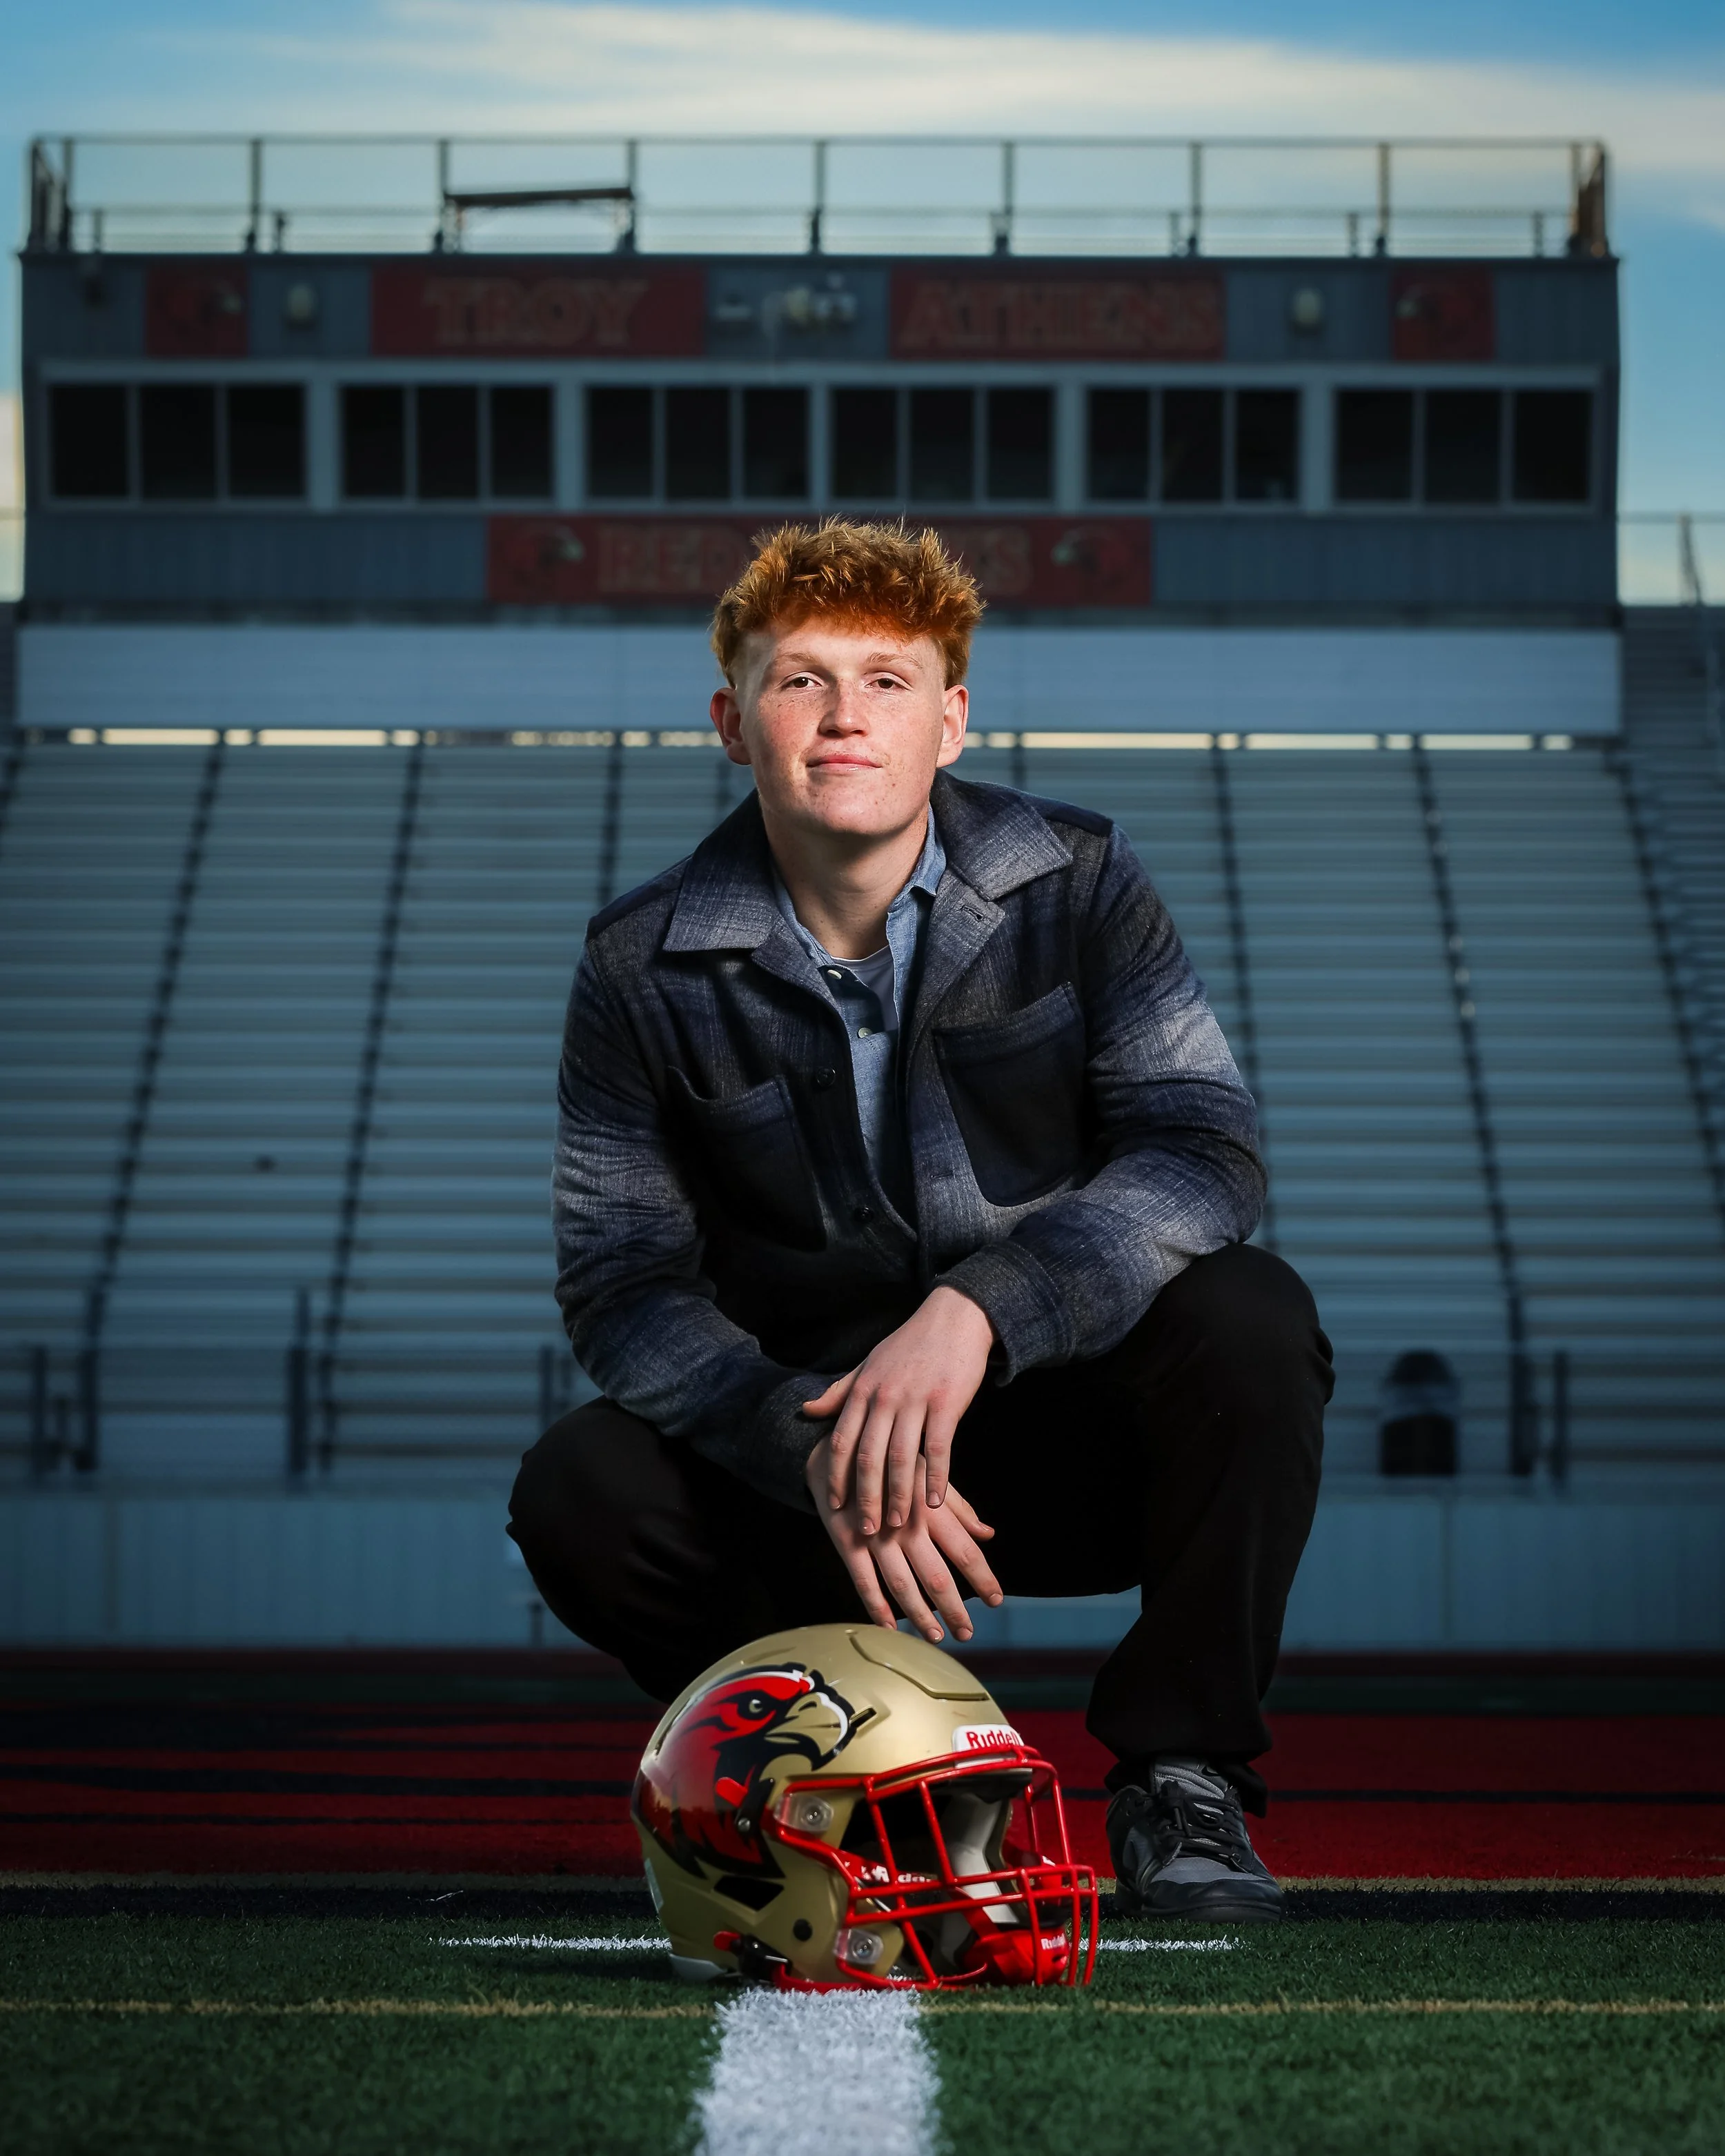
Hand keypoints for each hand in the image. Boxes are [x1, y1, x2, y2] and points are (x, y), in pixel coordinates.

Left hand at [802, 1285, 993, 1533]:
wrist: (954, 1318)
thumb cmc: (910, 1345)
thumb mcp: (868, 1364)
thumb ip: (839, 1392)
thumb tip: (806, 1411)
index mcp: (863, 1390)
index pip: (842, 1441)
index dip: (836, 1476)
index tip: (835, 1506)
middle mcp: (885, 1397)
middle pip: (869, 1456)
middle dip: (865, 1497)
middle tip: (865, 1530)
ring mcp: (916, 1400)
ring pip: (902, 1458)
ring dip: (899, 1495)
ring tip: (898, 1523)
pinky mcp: (947, 1404)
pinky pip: (939, 1448)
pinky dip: (936, 1478)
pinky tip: (934, 1502)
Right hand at [805, 1440, 1002, 1644]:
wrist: (837, 1449)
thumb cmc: (891, 1463)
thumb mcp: (928, 1474)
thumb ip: (958, 1507)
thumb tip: (987, 1534)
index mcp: (930, 1507)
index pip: (965, 1550)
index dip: (982, 1578)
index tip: (997, 1600)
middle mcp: (906, 1524)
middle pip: (936, 1575)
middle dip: (954, 1608)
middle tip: (967, 1632)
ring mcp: (875, 1535)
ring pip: (902, 1585)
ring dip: (920, 1616)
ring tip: (937, 1636)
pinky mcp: (847, 1541)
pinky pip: (863, 1581)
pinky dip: (876, 1607)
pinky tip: (890, 1628)